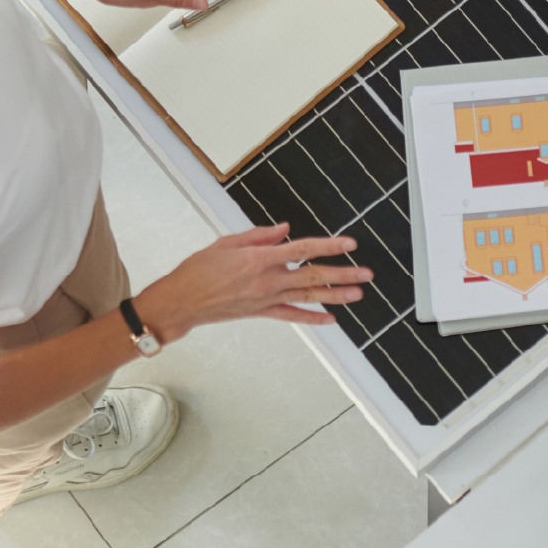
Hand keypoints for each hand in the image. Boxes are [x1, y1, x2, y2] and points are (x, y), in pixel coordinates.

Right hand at [135, 223, 372, 336]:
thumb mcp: (227, 242)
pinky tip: (330, 319)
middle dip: (342, 273)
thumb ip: (259, 235)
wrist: (181, 302)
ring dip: (335, 295)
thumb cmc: (199, 269)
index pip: (302, 249)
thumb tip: (285, 229)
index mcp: (259, 258)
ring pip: (308, 297)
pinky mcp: (261, 313)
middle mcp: (267, 280)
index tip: (350, 244)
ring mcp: (266, 299)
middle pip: (312, 276)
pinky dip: (312, 318)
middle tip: (366, 273)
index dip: (328, 246)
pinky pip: (292, 316)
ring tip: (358, 294)